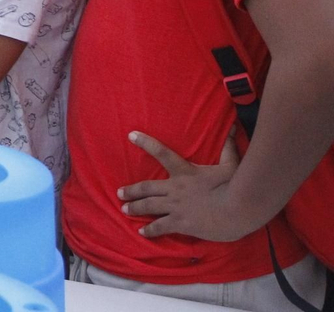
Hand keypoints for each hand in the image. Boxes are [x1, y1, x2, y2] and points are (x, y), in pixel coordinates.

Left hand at [118, 128, 246, 241]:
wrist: (239, 209)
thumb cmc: (237, 186)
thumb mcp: (232, 165)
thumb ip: (228, 147)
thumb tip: (231, 127)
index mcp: (185, 172)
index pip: (161, 152)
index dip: (145, 142)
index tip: (131, 135)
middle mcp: (175, 188)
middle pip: (147, 187)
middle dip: (132, 190)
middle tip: (119, 192)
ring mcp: (176, 206)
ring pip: (149, 206)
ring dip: (135, 208)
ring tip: (124, 209)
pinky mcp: (181, 223)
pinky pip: (160, 226)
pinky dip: (150, 230)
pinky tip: (142, 233)